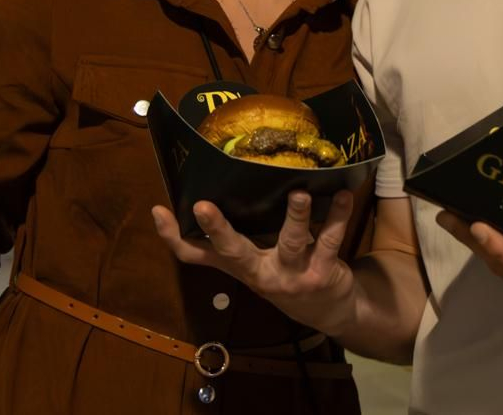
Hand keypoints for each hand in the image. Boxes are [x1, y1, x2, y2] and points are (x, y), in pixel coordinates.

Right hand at [152, 189, 358, 335]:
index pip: (196, 255)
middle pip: (233, 253)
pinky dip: (337, 216)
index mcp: (239, 266)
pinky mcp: (322, 273)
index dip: (174, 236)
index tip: (159, 211)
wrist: (329, 311)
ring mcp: (292, 275)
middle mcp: (260, 272)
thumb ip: (235, 236)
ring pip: (291, 243)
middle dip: (217, 230)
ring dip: (296, 217)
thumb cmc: (284, 273)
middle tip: (202, 206)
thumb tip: (210, 191)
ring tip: (298, 194)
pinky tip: (343, 195)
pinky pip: (331, 240)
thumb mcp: (253, 262)